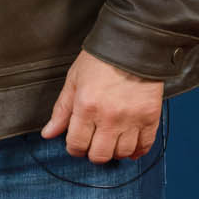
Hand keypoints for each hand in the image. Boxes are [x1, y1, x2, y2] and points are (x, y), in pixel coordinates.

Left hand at [41, 51, 163, 161]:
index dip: (74, 149)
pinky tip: (131, 148)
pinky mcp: (150, 117)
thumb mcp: (74, 81)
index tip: (77, 144)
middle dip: (93, 153)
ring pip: (122, 153)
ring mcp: (131, 119)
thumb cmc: (102, 59)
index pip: (76, 144)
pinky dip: (137, 151)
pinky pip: (145, 145)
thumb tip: (48, 133)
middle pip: (99, 155)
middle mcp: (109, 117)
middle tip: (94, 144)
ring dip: (114, 152)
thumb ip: (61, 110)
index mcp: (86, 107)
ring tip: (111, 142)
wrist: (133, 44)